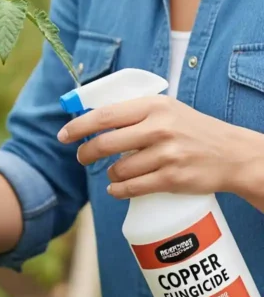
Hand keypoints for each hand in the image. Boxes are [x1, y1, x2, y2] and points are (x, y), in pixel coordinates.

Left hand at [58, 94, 259, 198]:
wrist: (233, 154)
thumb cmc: (192, 129)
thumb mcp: (166, 109)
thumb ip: (133, 112)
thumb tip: (90, 118)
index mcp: (154, 106)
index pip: (105, 115)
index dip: (79, 126)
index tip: (63, 135)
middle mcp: (159, 128)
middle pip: (106, 143)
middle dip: (86, 152)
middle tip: (81, 156)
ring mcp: (167, 154)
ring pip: (119, 168)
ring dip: (109, 173)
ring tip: (113, 172)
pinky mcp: (173, 178)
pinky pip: (133, 187)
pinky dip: (118, 190)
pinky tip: (116, 188)